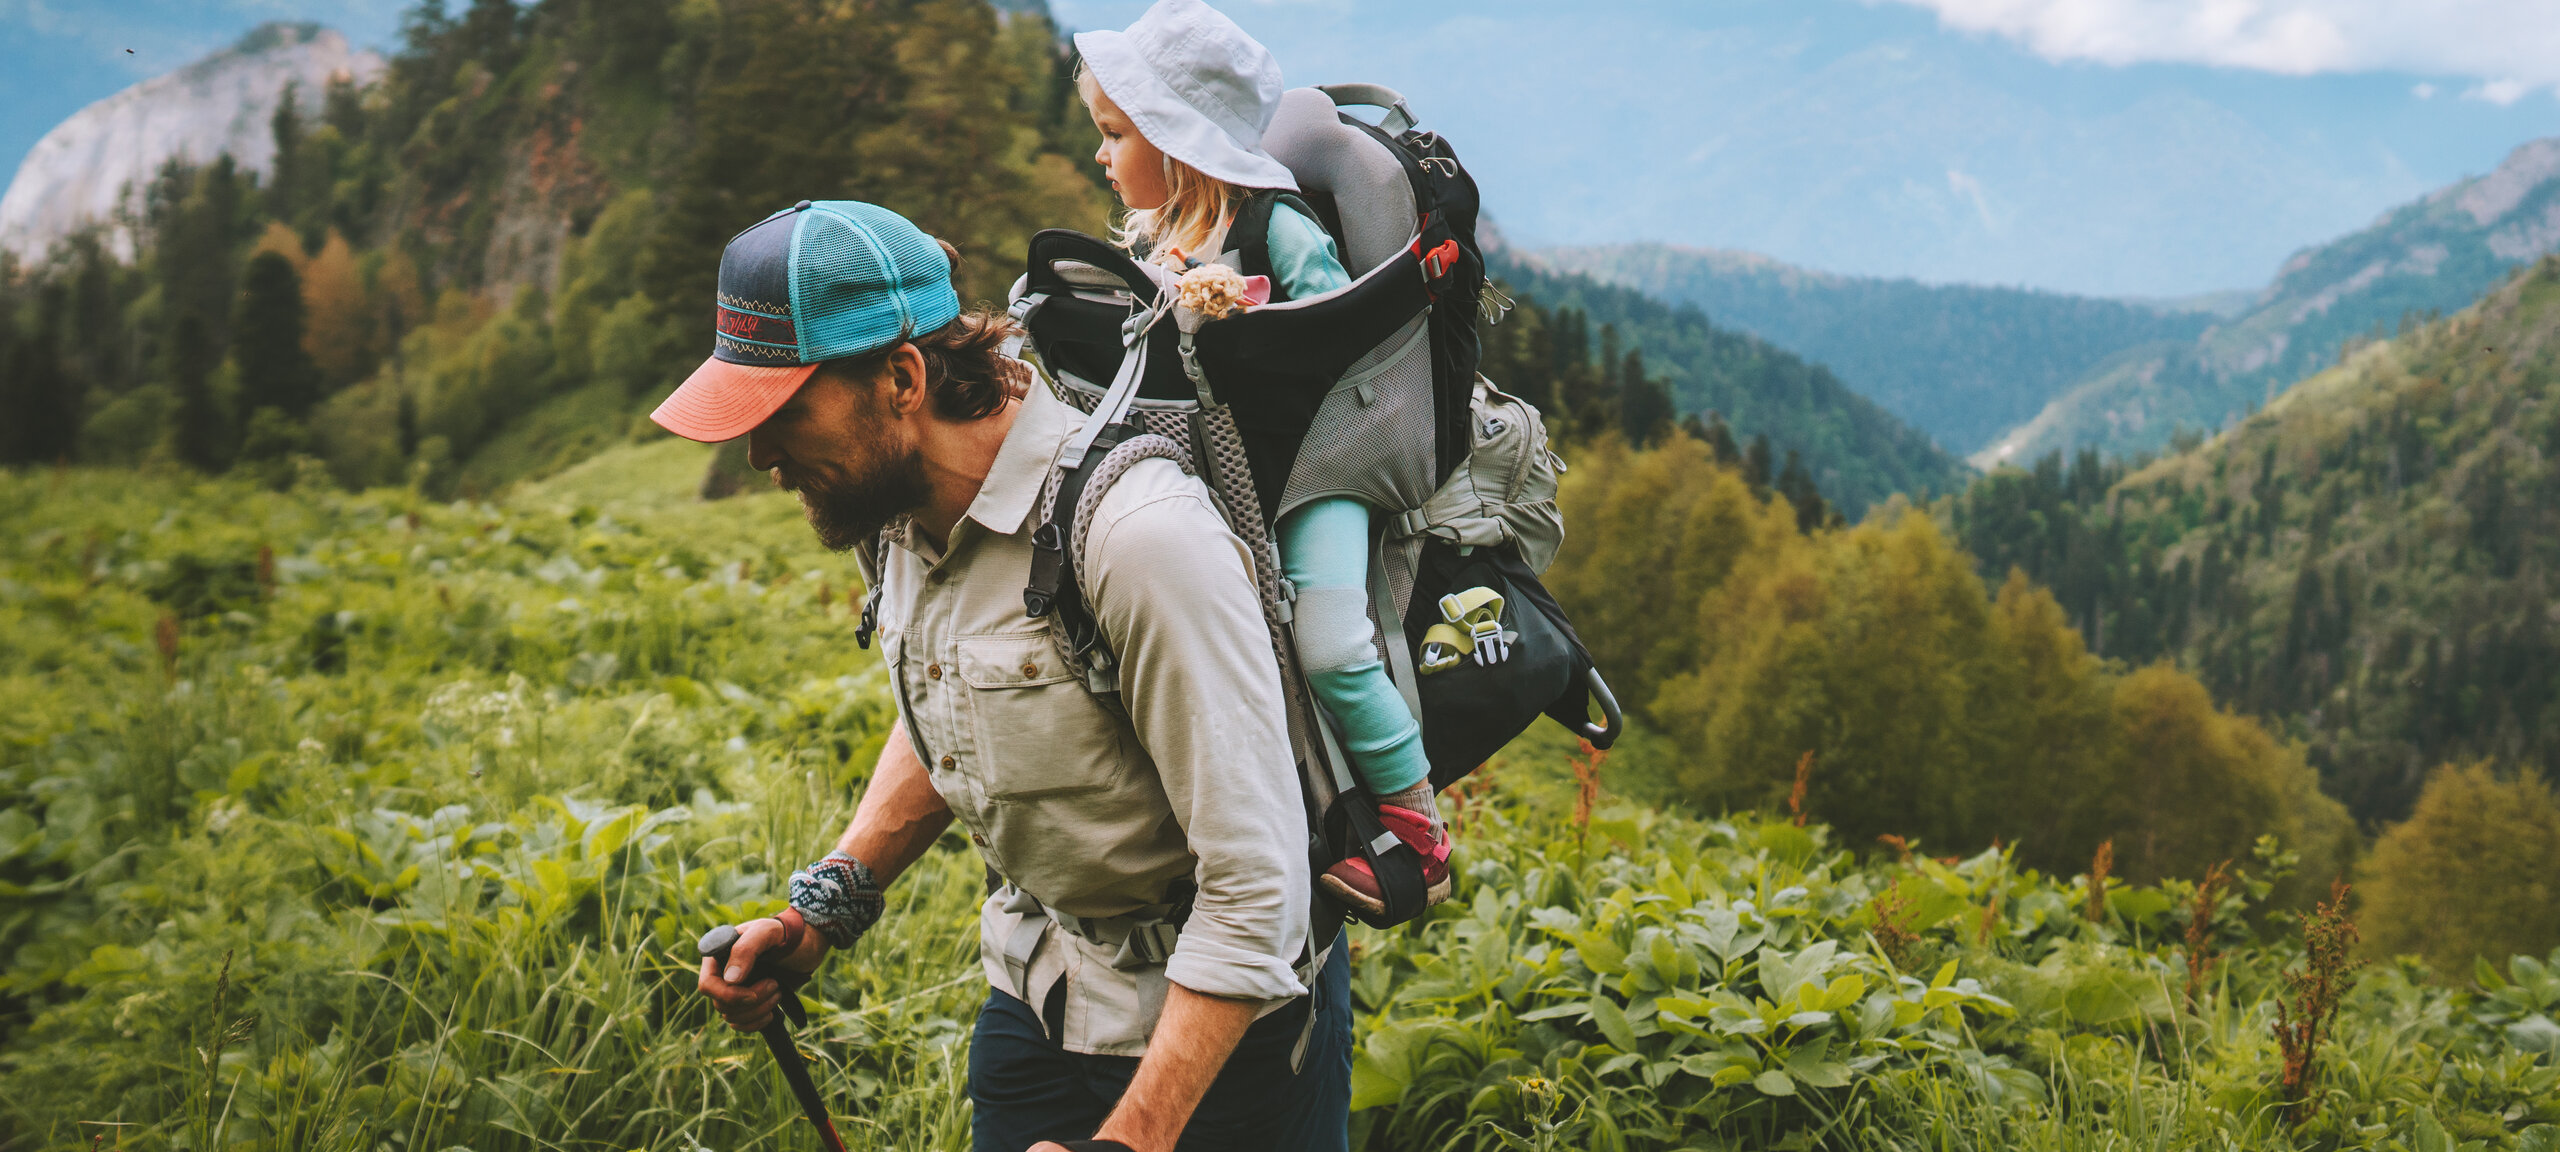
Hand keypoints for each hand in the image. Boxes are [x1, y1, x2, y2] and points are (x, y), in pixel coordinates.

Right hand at [696, 916, 826, 1030]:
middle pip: (722, 1004)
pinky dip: (755, 1023)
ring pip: (732, 1017)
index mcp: (719, 957)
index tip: (752, 994)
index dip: (727, 995)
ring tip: (778, 993)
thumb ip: (745, 950)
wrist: (805, 944)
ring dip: (757, 1011)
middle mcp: (722, 975)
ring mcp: (735, 990)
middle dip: (751, 1001)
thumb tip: (730, 980)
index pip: (708, 985)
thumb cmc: (784, 933)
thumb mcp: (766, 932)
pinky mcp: (748, 1003)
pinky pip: (740, 1024)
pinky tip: (771, 1013)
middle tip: (775, 985)